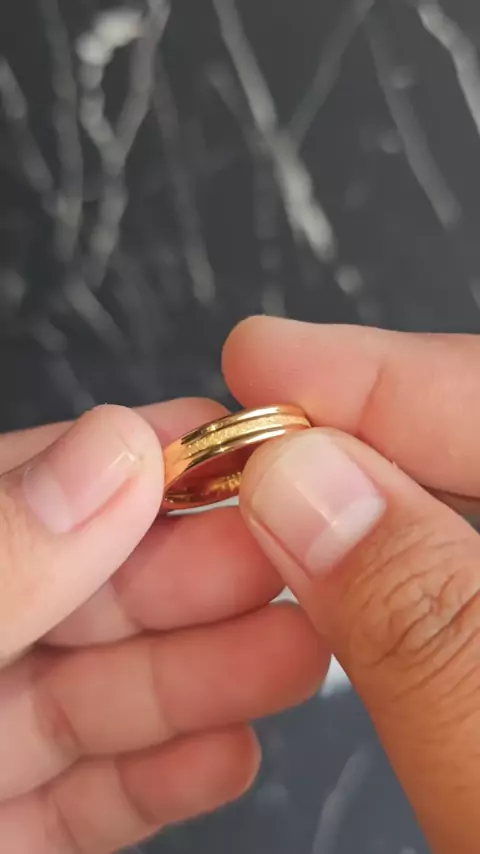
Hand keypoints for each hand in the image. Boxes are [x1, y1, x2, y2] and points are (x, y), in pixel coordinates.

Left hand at [0, 400, 326, 852]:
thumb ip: (5, 554)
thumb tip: (112, 448)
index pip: (46, 493)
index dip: (141, 467)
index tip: (233, 452)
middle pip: (94, 594)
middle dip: (200, 576)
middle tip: (291, 555)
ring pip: (106, 694)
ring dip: (208, 675)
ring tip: (296, 654)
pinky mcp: (9, 837)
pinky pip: (91, 800)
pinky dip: (161, 779)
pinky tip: (227, 754)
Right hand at [224, 317, 479, 853]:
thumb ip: (441, 638)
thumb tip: (309, 489)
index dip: (391, 376)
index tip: (269, 356)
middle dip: (371, 426)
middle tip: (256, 421)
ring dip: (375, 500)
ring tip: (281, 492)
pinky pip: (476, 591)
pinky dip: (407, 573)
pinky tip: (353, 570)